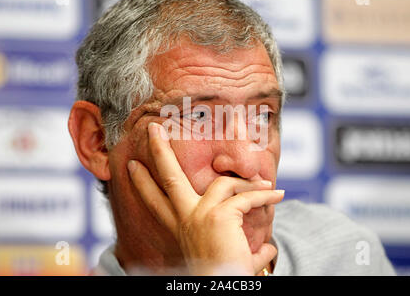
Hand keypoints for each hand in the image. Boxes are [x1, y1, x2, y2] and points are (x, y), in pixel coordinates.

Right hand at [127, 122, 283, 274]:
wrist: (225, 287)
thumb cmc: (228, 277)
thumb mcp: (232, 260)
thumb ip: (248, 251)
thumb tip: (269, 250)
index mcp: (180, 229)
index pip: (155, 203)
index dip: (142, 184)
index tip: (131, 166)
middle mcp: (186, 220)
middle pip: (169, 178)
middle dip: (159, 151)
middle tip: (153, 129)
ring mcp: (201, 215)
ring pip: (221, 182)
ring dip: (247, 182)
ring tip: (266, 186)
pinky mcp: (220, 215)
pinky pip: (248, 198)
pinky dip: (265, 197)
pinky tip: (278, 196)